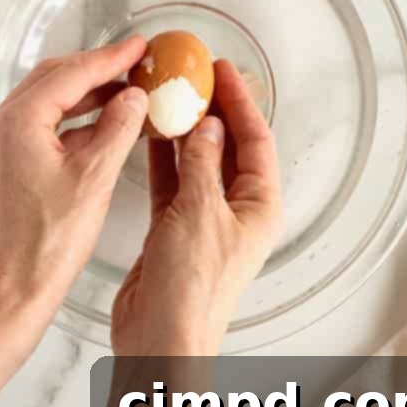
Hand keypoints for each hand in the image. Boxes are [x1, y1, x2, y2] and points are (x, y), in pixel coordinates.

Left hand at [0, 39, 146, 406]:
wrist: (11, 293)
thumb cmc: (47, 245)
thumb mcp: (93, 180)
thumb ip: (116, 129)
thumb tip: (133, 96)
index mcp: (17, 121)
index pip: (70, 74)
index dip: (109, 58)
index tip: (140, 46)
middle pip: (52, 80)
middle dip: (94, 70)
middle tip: (134, 63)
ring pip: (43, 102)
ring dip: (83, 96)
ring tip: (124, 93)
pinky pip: (36, 127)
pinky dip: (68, 122)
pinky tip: (99, 128)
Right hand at [111, 60, 283, 356]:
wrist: (161, 337)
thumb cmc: (191, 288)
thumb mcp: (200, 212)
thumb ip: (202, 164)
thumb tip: (208, 126)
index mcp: (258, 208)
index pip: (256, 141)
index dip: (240, 101)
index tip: (221, 68)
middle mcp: (236, 211)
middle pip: (228, 148)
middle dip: (212, 110)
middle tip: (192, 74)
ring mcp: (204, 220)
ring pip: (197, 161)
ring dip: (183, 130)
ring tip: (167, 94)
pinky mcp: (173, 229)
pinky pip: (171, 180)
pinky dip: (161, 156)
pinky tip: (148, 132)